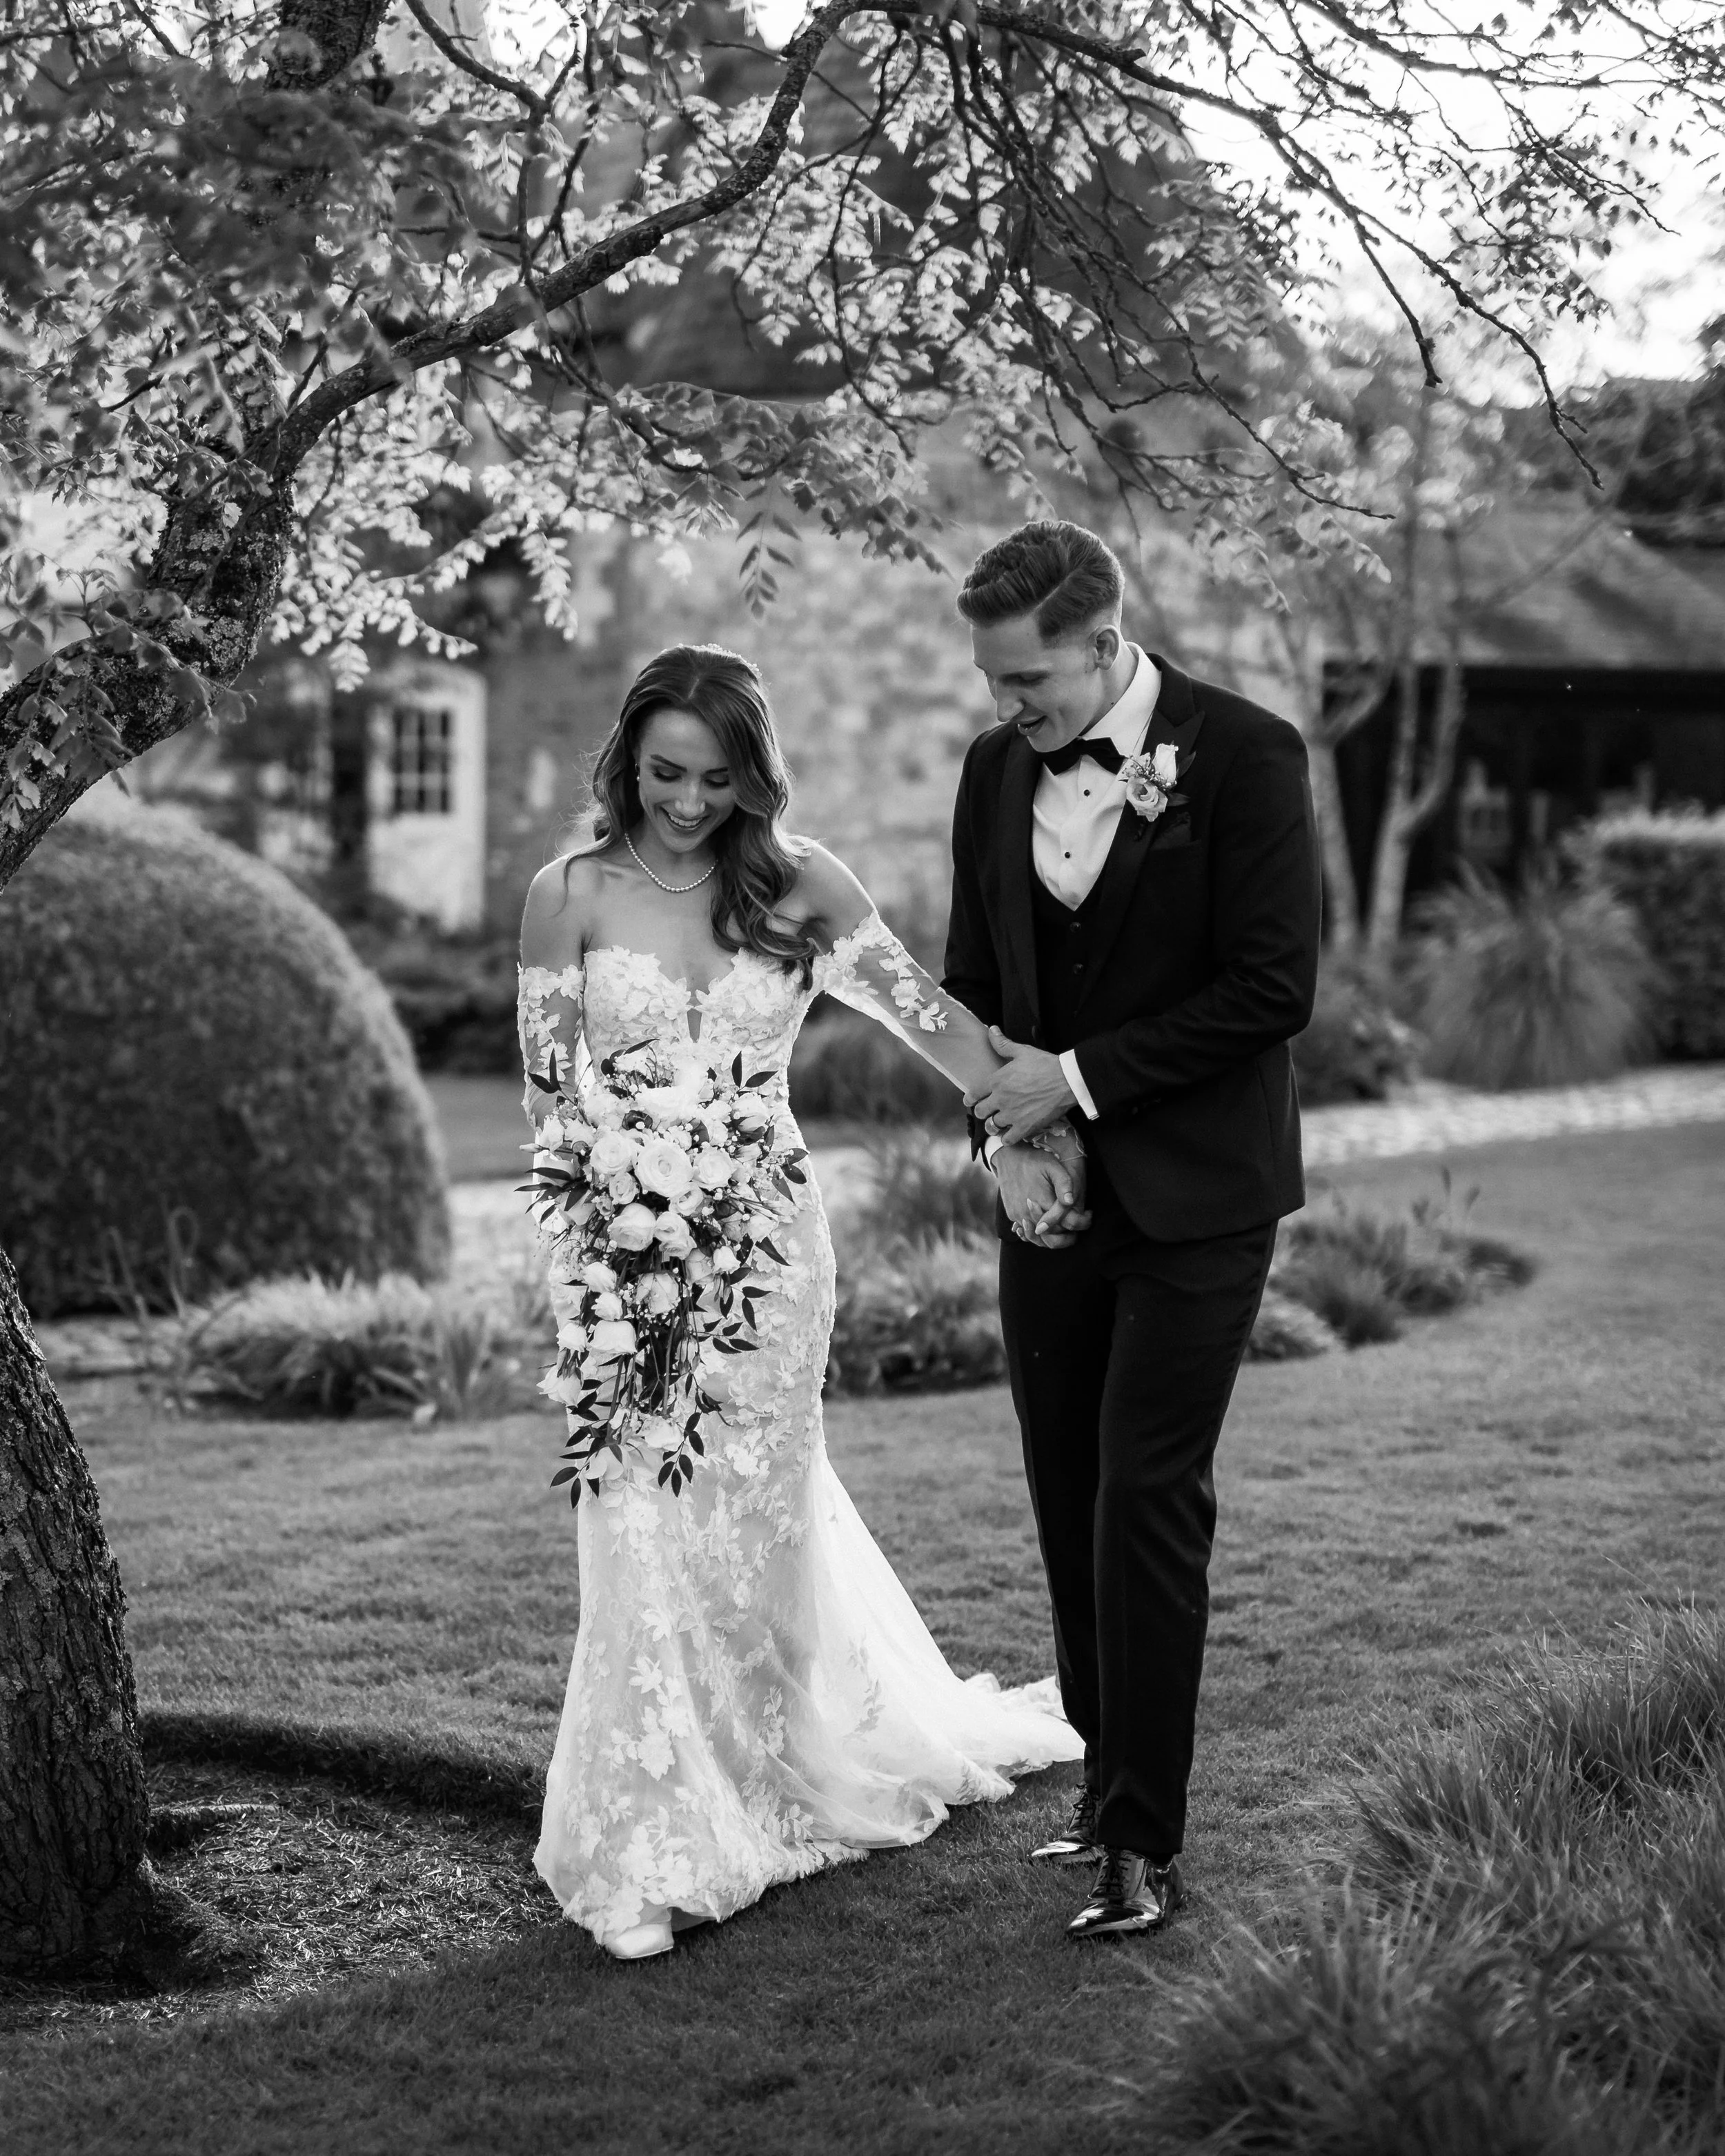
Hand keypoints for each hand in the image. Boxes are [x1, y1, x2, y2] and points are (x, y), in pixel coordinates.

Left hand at [966, 1028, 1077, 1143]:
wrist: (1067, 1080)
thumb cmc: (1045, 1064)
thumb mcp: (1022, 1051)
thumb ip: (1003, 1044)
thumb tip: (992, 1030)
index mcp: (997, 1081)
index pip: (973, 1094)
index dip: (970, 1099)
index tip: (972, 1100)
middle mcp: (1000, 1100)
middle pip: (980, 1112)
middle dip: (982, 1111)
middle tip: (989, 1110)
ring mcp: (1012, 1115)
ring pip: (991, 1127)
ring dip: (994, 1125)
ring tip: (999, 1123)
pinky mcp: (1025, 1127)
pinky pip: (1008, 1140)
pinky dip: (1007, 1138)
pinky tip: (1011, 1133)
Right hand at [995, 1143, 1091, 1250]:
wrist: (1007, 1157)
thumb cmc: (1033, 1160)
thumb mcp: (1053, 1166)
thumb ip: (1064, 1184)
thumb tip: (1070, 1202)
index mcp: (1043, 1201)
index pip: (1066, 1223)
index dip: (1081, 1223)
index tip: (1089, 1215)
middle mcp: (1029, 1213)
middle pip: (1053, 1236)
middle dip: (1069, 1235)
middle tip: (1080, 1224)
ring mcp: (1018, 1216)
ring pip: (1039, 1239)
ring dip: (1054, 1238)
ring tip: (1067, 1230)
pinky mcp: (1012, 1215)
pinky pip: (1027, 1233)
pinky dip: (1040, 1234)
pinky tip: (1049, 1227)